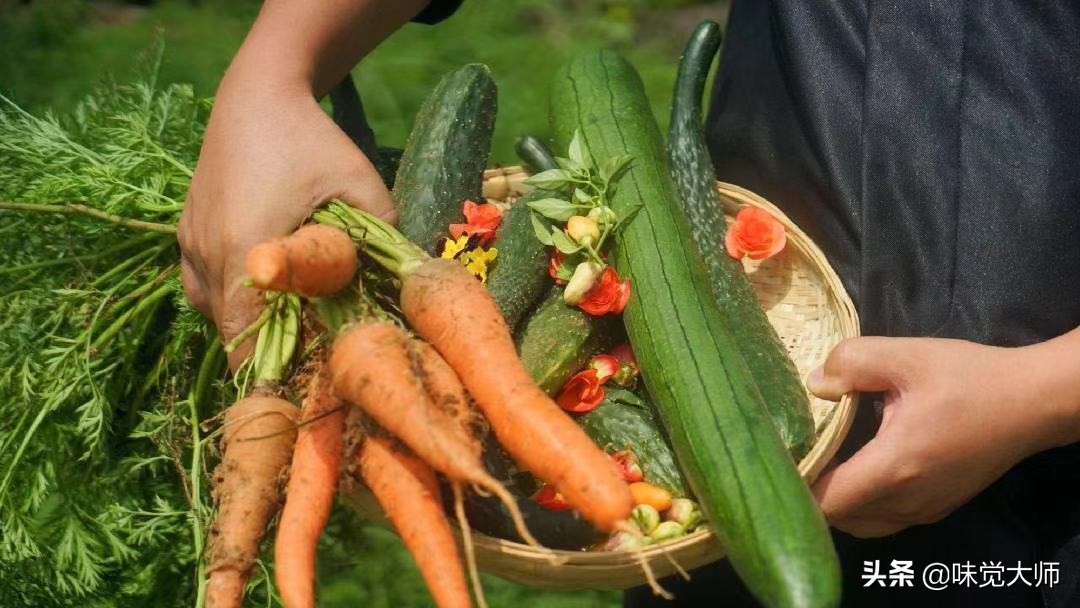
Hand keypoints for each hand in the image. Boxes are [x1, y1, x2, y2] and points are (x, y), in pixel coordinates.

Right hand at [178, 69, 394, 366]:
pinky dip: (233, 301)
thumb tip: (411, 290)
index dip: (277, 382)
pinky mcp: (185, 235)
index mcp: (247, 255)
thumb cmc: (314, 140)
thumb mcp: (364, 187)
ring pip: (216, 316)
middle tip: (313, 361)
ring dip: (251, 327)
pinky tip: (266, 289)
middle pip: (232, 340)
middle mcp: (208, 259)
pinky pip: (205, 290)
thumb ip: (386, 243)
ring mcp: (190, 248)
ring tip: (296, 324)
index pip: (247, 352)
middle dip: (271, 357)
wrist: (258, 94)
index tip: (309, 392)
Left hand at [808, 336, 1075, 537]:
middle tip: (797, 457)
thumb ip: (852, 363)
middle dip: (812, 495)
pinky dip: (863, 505)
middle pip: (839, 519)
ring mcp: (926, 510)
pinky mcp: (939, 508)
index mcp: (895, 467)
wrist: (1033, 402)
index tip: (783, 457)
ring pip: (863, 525)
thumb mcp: (907, 356)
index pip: (828, 502)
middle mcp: (908, 501)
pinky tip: (857, 471)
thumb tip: (814, 384)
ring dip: (838, 503)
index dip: (798, 486)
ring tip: (822, 465)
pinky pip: (886, 520)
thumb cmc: (969, 378)